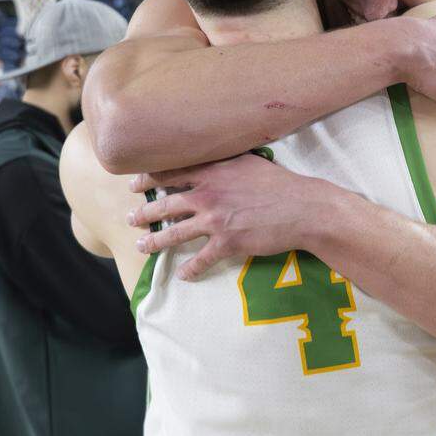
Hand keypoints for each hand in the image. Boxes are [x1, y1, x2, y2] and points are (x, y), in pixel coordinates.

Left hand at [126, 154, 333, 279]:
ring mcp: (215, 221)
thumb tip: (209, 159)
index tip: (134, 186)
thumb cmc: (280, 183)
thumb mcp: (249, 162)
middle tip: (131, 219)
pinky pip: (201, 260)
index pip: (170, 173)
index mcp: (212, 173)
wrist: (303, 208)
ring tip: (143, 247)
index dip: (148, 179)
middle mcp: (208, 196)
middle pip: (165, 205)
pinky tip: (183, 275)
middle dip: (144, 214)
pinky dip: (190, 270)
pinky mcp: (227, 244)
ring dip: (155, 242)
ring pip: (174, 234)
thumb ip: (224, 162)